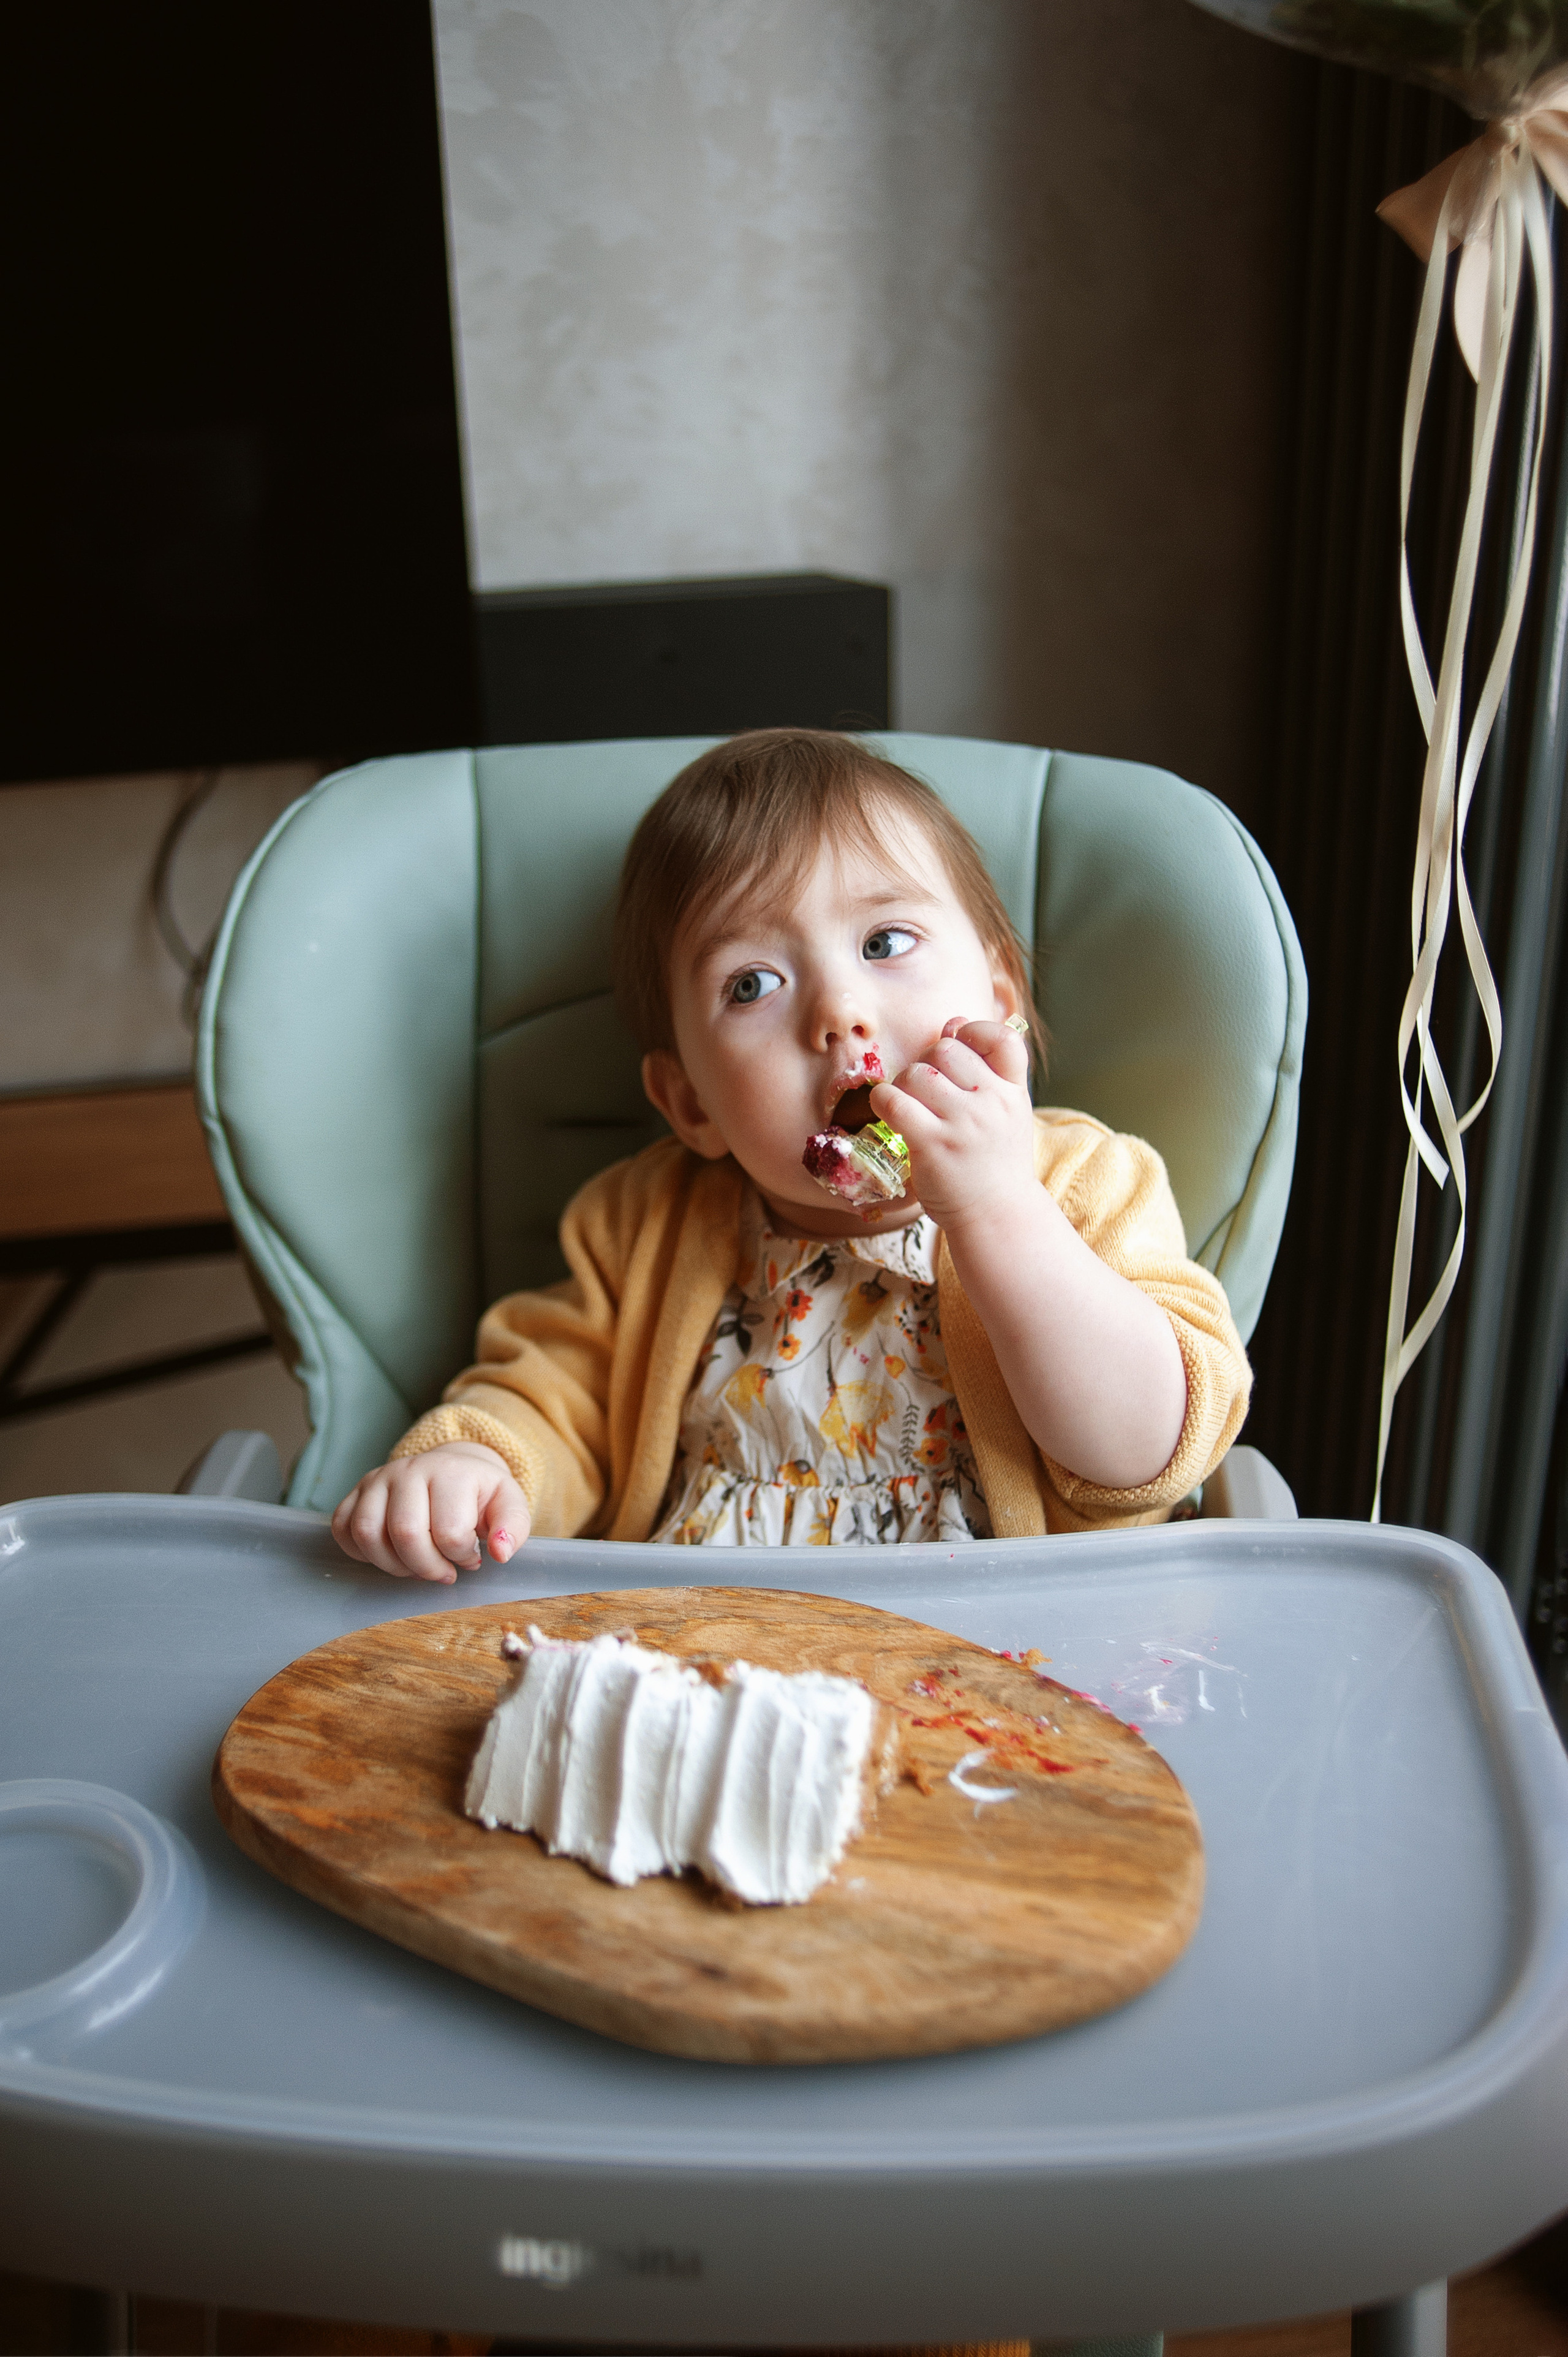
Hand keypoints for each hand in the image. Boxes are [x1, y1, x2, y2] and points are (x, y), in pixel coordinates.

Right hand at [331, 1442, 530, 1582]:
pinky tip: (390, 1555)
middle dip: (426, 1567)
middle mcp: (409, 1469)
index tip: (472, 1558)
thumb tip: (500, 1553)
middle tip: (444, 1572)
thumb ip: (512, 1529)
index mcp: (450, 1472)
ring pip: (367, 1533)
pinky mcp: (356, 1491)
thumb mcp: (508, 1506)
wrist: (453, 1469)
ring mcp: (377, 1479)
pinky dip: (360, 1553)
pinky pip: (342, 1528)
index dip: (461, 1556)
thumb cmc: (480, 1495)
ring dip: (392, 1565)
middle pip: (404, 1533)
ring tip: (417, 1566)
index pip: (448, 1531)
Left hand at [870, 1015, 1035, 1230]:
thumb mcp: (1007, 1113)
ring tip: (911, 1108)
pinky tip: (890, 1113)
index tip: (957, 1046)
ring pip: (917, 1072)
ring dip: (905, 1085)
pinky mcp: (933, 1144)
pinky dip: (884, 1101)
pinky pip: (894, 1101)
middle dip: (928, 1064)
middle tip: (926, 1091)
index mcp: (1013, 1092)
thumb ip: (985, 1070)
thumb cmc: (994, 1163)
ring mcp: (963, 1123)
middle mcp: (992, 1102)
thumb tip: (951, 1023)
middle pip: (946, 1050)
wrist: (997, 1216)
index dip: (974, 1031)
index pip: (1002, 1038)